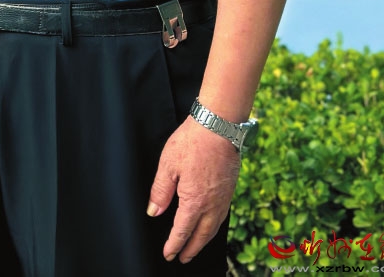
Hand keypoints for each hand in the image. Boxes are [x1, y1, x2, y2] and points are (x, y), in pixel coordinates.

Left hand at [147, 117, 240, 262]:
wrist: (219, 125)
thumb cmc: (192, 142)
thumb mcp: (168, 164)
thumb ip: (160, 191)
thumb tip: (154, 212)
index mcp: (194, 201)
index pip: (182, 231)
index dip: (174, 245)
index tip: (168, 254)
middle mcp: (212, 204)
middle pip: (201, 236)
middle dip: (190, 249)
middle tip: (182, 258)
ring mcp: (224, 198)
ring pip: (214, 228)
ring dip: (203, 240)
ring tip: (195, 246)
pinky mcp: (230, 188)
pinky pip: (222, 216)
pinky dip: (214, 226)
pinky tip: (210, 223)